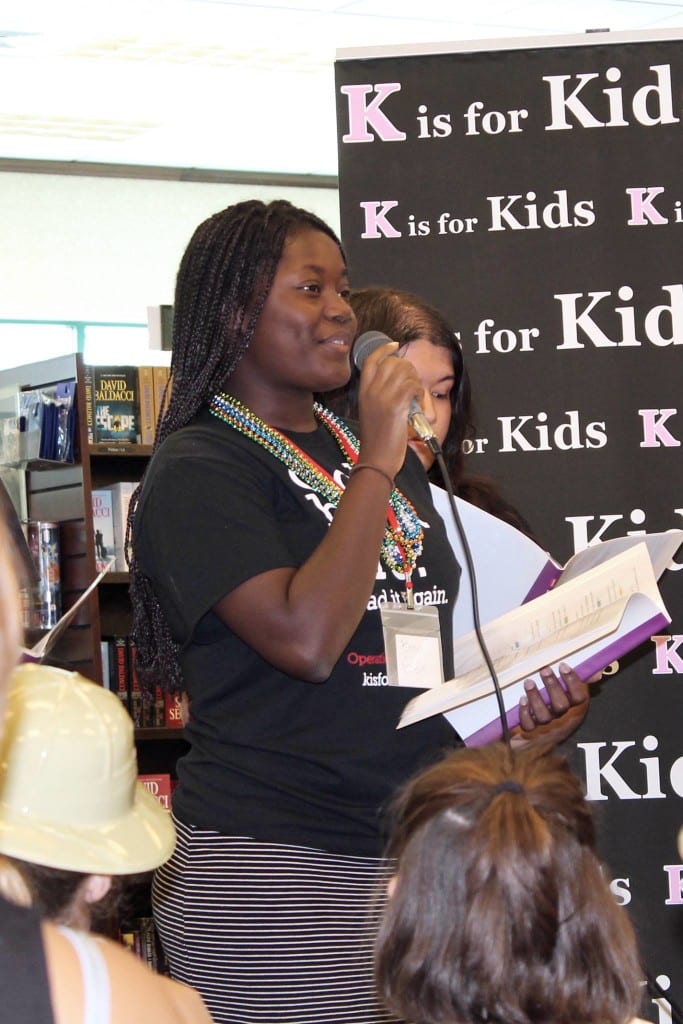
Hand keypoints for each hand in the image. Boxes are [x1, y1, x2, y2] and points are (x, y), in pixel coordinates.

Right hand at [357, 341, 423, 476]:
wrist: (376, 460)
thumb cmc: (376, 441)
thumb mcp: (371, 413)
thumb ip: (378, 396)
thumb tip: (398, 382)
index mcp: (363, 391)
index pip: (371, 360)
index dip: (384, 349)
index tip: (395, 346)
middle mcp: (371, 391)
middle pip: (392, 362)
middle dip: (407, 369)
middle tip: (412, 384)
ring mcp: (382, 397)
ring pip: (405, 372)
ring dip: (415, 381)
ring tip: (416, 396)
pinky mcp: (396, 406)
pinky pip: (413, 386)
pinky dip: (420, 392)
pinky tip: (418, 403)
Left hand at [511, 662, 592, 747]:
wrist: (541, 730)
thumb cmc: (559, 704)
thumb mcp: (572, 693)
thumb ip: (583, 681)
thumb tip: (597, 673)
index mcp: (574, 707)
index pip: (579, 696)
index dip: (572, 681)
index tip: (563, 665)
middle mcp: (562, 716)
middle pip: (561, 705)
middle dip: (552, 686)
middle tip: (544, 670)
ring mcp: (547, 725)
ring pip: (544, 716)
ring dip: (535, 698)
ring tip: (529, 682)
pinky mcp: (532, 730)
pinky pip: (529, 725)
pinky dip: (524, 713)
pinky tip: (522, 700)